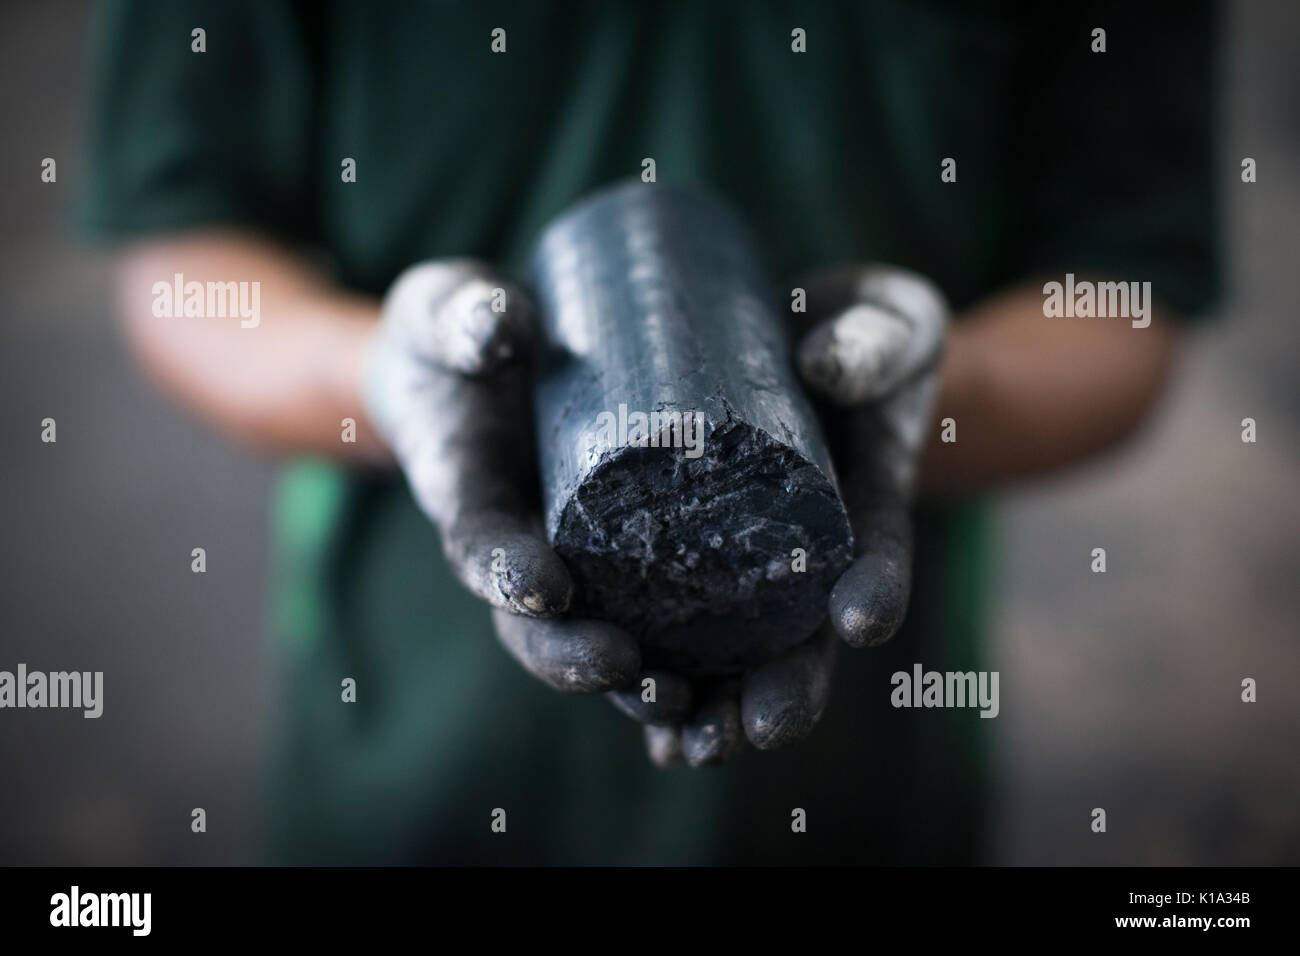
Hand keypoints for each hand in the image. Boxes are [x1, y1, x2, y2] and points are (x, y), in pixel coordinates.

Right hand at [364, 261, 671, 698]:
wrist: (478, 364)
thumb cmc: (451, 340)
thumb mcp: (442, 313)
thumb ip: (460, 315)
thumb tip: (500, 323)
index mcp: (466, 495)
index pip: (479, 544)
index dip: (505, 570)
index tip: (544, 583)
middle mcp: (517, 546)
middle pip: (536, 621)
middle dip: (571, 651)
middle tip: (623, 665)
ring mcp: (572, 557)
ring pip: (596, 634)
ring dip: (633, 677)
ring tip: (684, 700)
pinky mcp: (625, 553)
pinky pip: (652, 613)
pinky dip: (682, 657)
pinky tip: (733, 680)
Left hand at [615, 264, 948, 766]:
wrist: (804, 346)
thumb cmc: (858, 333)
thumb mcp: (885, 320)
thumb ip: (875, 335)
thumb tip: (826, 367)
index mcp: (865, 496)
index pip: (877, 546)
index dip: (877, 582)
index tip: (863, 617)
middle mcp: (810, 552)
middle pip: (804, 631)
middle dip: (786, 684)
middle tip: (760, 728)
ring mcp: (750, 568)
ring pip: (734, 650)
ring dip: (713, 705)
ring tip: (685, 746)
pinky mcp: (688, 562)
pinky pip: (675, 625)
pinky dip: (661, 676)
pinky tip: (643, 727)